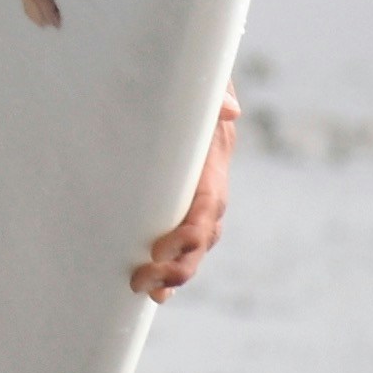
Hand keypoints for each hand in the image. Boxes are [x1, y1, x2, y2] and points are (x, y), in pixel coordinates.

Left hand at [133, 91, 238, 301]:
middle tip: (142, 280)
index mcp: (212, 163)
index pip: (208, 206)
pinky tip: (156, 292)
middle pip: (204, 236)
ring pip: (197, 245)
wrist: (187, 80)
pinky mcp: (181, 202)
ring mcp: (198, 198)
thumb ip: (212, 93)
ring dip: (176, 272)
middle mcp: (210, 186)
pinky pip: (185, 241)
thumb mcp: (201, 82)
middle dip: (179, 264)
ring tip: (147, 291)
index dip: (189, 231)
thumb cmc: (189, 80)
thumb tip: (230, 111)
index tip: (160, 248)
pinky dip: (173, 268)